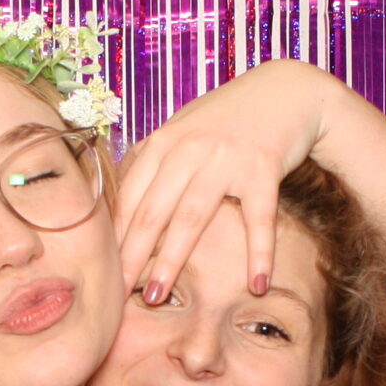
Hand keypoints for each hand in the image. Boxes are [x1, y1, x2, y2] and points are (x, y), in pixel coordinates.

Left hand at [115, 61, 331, 302]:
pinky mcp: (263, 167)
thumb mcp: (181, 129)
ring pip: (191, 218)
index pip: (128, 198)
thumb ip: (151, 161)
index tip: (99, 270)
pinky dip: (259, 254)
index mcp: (163, 142)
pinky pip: (259, 218)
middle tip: (114, 296)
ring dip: (170, 261)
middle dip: (130, 257)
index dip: (112, 238)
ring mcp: (225, 158)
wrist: (286, 88)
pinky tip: (256, 285)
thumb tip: (118, 198)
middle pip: (151, 212)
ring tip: (155, 297)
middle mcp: (188, 149)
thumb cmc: (227, 116)